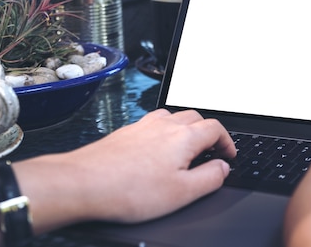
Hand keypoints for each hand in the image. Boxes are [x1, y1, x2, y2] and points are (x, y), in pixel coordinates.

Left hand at [16, 109, 236, 230]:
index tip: (228, 155)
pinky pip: (153, 124)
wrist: (82, 183)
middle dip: (208, 133)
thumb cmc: (129, 190)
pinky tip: (156, 151)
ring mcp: (143, 125)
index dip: (227, 142)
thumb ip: (209, 178)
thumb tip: (223, 168)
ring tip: (185, 150)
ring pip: (173, 117)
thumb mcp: (181, 193)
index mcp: (184, 137)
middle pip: (196, 118)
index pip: (216, 128)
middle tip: (211, 152)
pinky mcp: (126, 132)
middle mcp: (165, 124)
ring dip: (185, 129)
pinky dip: (164, 132)